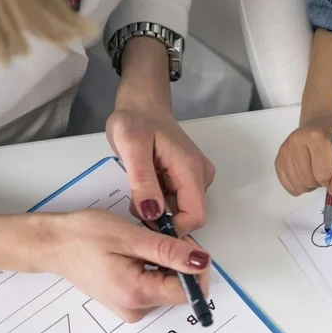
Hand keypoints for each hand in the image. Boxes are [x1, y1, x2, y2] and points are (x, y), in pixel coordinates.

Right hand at [39, 210, 210, 322]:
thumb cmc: (85, 236)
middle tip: (159, 237)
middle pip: (179, 290)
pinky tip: (136, 254)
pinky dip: (155, 268)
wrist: (53, 244)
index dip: (195, 268)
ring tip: (141, 245)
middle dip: (180, 262)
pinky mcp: (128, 301)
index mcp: (137, 295)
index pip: (188, 293)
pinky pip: (155, 286)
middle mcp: (136, 309)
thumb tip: (201, 261)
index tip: (184, 243)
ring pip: (169, 286)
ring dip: (167, 263)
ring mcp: (131, 307)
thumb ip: (169, 251)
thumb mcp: (131, 237)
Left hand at [106, 103, 214, 234]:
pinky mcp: (189, 177)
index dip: (172, 228)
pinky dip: (160, 201)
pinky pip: (178, 201)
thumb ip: (143, 181)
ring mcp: (196, 177)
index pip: (195, 216)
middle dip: (163, 219)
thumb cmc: (135, 120)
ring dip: (160, 210)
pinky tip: (146, 186)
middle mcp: (200, 175)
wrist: (142, 104)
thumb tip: (152, 213)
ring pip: (182, 210)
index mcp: (190, 169)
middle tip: (136, 202)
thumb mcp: (131, 147)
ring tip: (139, 190)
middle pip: (190, 216)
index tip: (145, 223)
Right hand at [275, 117, 331, 196]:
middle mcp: (296, 141)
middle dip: (321, 181)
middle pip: (310, 181)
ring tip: (315, 171)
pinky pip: (290, 188)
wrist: (319, 130)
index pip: (323, 173)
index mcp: (316, 136)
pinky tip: (306, 174)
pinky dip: (300, 187)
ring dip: (311, 185)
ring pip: (299, 186)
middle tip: (325, 169)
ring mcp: (284, 151)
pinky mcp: (277, 161)